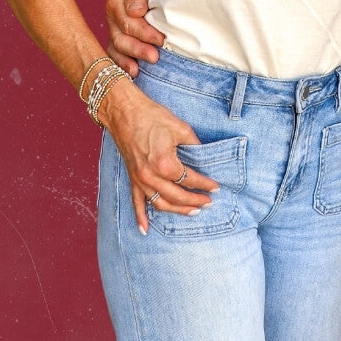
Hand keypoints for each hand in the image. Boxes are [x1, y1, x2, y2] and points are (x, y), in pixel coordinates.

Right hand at [98, 78, 218, 232]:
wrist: (125, 111)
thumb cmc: (152, 116)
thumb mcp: (180, 128)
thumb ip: (193, 145)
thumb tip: (203, 156)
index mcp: (165, 163)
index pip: (190, 179)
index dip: (205, 184)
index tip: (215, 186)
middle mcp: (151, 176)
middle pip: (177, 196)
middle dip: (194, 201)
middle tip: (208, 202)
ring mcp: (140, 179)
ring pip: (160, 204)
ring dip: (176, 210)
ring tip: (192, 212)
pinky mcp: (132, 178)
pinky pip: (136, 202)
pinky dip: (141, 217)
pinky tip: (145, 229)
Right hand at [106, 0, 161, 74]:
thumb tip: (135, 12)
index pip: (126, 20)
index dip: (143, 32)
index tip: (160, 39)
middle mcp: (113, 14)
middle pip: (120, 36)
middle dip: (138, 49)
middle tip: (155, 57)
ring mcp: (115, 27)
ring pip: (116, 47)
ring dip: (129, 59)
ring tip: (141, 70)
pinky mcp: (121, 36)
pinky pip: (115, 53)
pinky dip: (122, 64)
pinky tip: (132, 73)